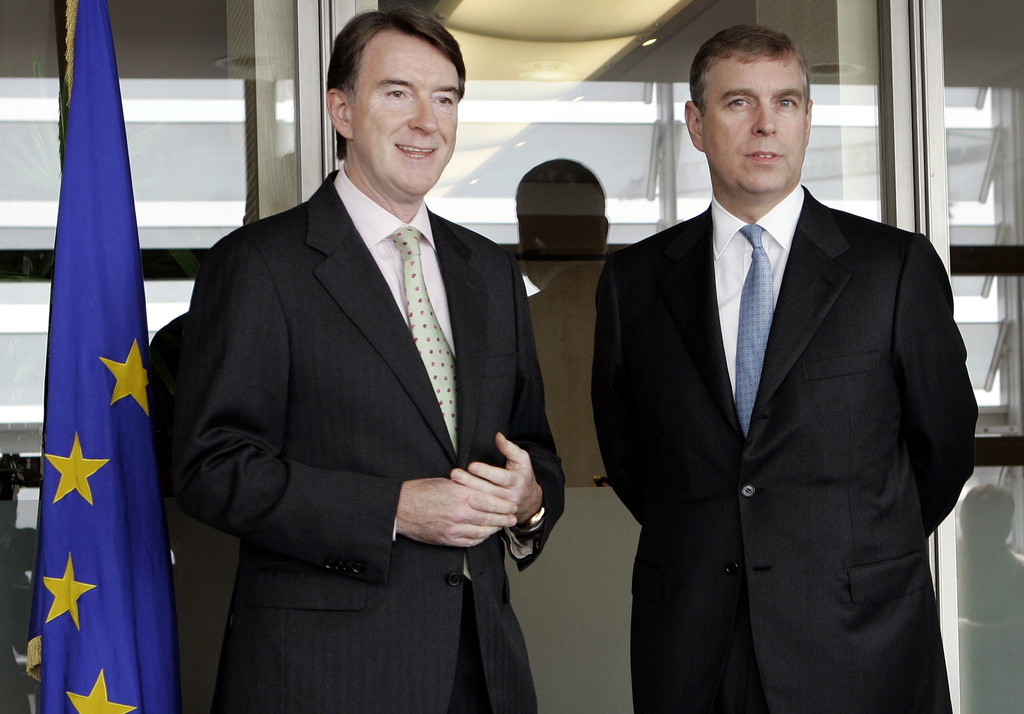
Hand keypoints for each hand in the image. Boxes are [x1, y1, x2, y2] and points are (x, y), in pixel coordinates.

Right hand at [395, 477, 516, 547]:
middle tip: (512, 518)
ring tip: (500, 526)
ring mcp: (454, 528)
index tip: (511, 505)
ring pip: (482, 531)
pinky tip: (483, 534)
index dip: (504, 505)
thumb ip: (466, 488)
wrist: (400, 508)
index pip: (491, 501)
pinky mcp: (448, 539)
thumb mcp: (446, 482)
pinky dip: (480, 538)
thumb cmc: (421, 491)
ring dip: (493, 529)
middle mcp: (460, 513)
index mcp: (461, 495)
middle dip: (504, 518)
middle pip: (490, 518)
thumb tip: (482, 491)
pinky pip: (470, 541)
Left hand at [452, 433, 543, 524]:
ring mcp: (502, 508)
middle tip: (455, 474)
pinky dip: (469, 504)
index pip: (501, 477)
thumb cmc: (522, 476)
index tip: (471, 466)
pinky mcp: (495, 515)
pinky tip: (458, 497)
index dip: (486, 472)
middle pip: (488, 490)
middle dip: (470, 481)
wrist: (530, 501)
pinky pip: (480, 510)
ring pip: (483, 501)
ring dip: (467, 492)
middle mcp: (509, 496)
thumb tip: (498, 436)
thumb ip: (509, 448)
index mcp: (516, 481)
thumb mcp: (521, 459)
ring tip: (453, 483)